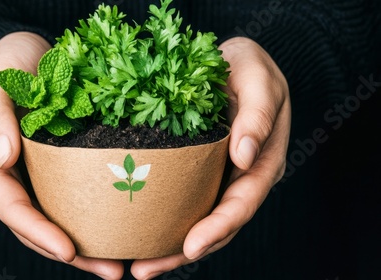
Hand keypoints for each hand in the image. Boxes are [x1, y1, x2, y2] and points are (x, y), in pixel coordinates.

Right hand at [0, 32, 123, 279]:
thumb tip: (2, 158)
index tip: (69, 251)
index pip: (11, 207)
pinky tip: (117, 230)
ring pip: (54, 219)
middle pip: (34, 226)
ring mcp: (32, 175)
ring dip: (84, 247)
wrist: (28, 52)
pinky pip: (71, 200)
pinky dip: (90, 219)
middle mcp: (9, 176)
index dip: (37, 232)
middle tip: (110, 270)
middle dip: (68, 253)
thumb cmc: (10, 61)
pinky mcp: (55, 167)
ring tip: (118, 265)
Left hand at [130, 36, 290, 278]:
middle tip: (145, 270)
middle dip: (183, 252)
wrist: (235, 62)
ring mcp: (219, 177)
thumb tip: (245, 157)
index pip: (242, 204)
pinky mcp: (198, 171)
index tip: (191, 246)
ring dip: (168, 246)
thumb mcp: (259, 79)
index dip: (218, 228)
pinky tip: (137, 231)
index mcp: (263, 162)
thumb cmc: (250, 67)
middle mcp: (241, 178)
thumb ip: (258, 115)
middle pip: (217, 225)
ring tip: (137, 266)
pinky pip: (182, 200)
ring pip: (197, 219)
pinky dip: (162, 219)